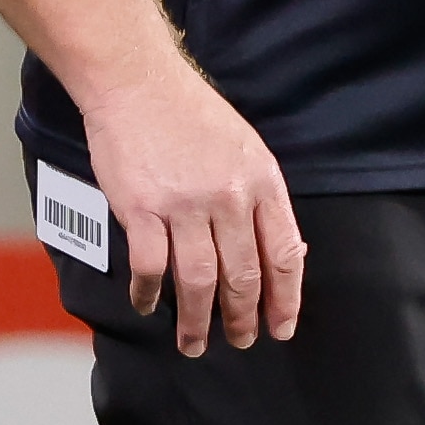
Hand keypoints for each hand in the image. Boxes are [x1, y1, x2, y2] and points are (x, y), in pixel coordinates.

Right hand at [79, 51, 308, 355]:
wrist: (138, 82)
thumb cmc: (191, 112)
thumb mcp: (246, 148)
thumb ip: (261, 198)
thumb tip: (284, 251)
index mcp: (261, 180)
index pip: (284, 253)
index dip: (286, 298)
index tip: (282, 327)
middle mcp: (229, 196)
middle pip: (244, 274)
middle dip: (244, 317)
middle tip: (241, 341)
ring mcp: (185, 205)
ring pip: (200, 280)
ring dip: (198, 320)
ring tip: (195, 343)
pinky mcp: (143, 209)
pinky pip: (151, 267)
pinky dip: (150, 293)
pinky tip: (149, 305)